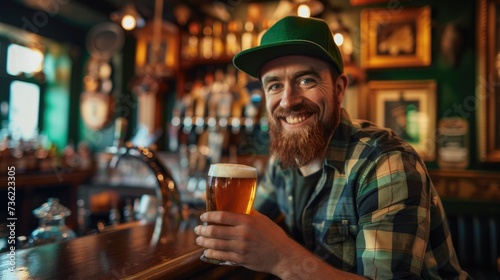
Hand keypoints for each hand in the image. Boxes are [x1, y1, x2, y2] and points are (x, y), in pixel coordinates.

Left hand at [194, 210, 363, 279]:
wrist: (283, 255)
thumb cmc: (273, 235)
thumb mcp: (262, 219)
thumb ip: (248, 213)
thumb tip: (236, 205)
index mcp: (247, 221)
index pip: (222, 216)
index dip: (209, 216)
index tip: (203, 216)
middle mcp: (242, 234)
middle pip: (215, 231)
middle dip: (202, 230)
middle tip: (197, 229)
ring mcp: (240, 248)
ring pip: (215, 245)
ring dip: (204, 242)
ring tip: (198, 240)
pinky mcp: (241, 259)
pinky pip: (221, 256)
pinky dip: (211, 254)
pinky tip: (206, 252)